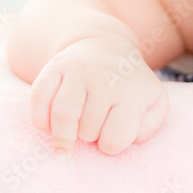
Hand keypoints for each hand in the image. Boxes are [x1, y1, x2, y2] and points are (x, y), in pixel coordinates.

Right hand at [28, 34, 169, 155]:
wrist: (106, 46)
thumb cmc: (130, 86)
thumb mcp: (154, 104)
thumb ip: (149, 128)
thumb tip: (126, 139)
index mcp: (132, 93)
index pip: (114, 138)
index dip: (110, 145)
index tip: (111, 134)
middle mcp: (105, 80)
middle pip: (87, 130)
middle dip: (88, 137)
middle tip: (93, 127)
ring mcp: (79, 71)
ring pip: (63, 114)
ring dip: (63, 135)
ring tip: (67, 139)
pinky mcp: (55, 66)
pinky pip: (39, 97)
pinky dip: (39, 119)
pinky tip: (48, 125)